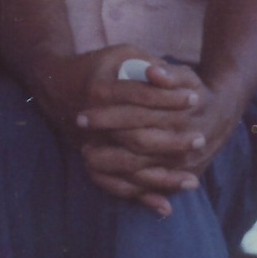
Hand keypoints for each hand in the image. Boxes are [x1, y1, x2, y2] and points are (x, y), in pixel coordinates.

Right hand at [20, 46, 198, 214]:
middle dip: (172, 141)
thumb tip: (173, 78)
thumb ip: (146, 62)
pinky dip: (141, 196)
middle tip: (200, 138)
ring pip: (130, 166)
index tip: (196, 97)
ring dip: (163, 176)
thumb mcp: (119, 53)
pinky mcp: (91, 160)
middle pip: (138, 137)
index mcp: (99, 90)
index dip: (169, 97)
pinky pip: (117, 185)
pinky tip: (166, 203)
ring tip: (192, 180)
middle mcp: (93, 122)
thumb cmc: (95, 67)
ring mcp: (90, 145)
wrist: (55, 86)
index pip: (141, 96)